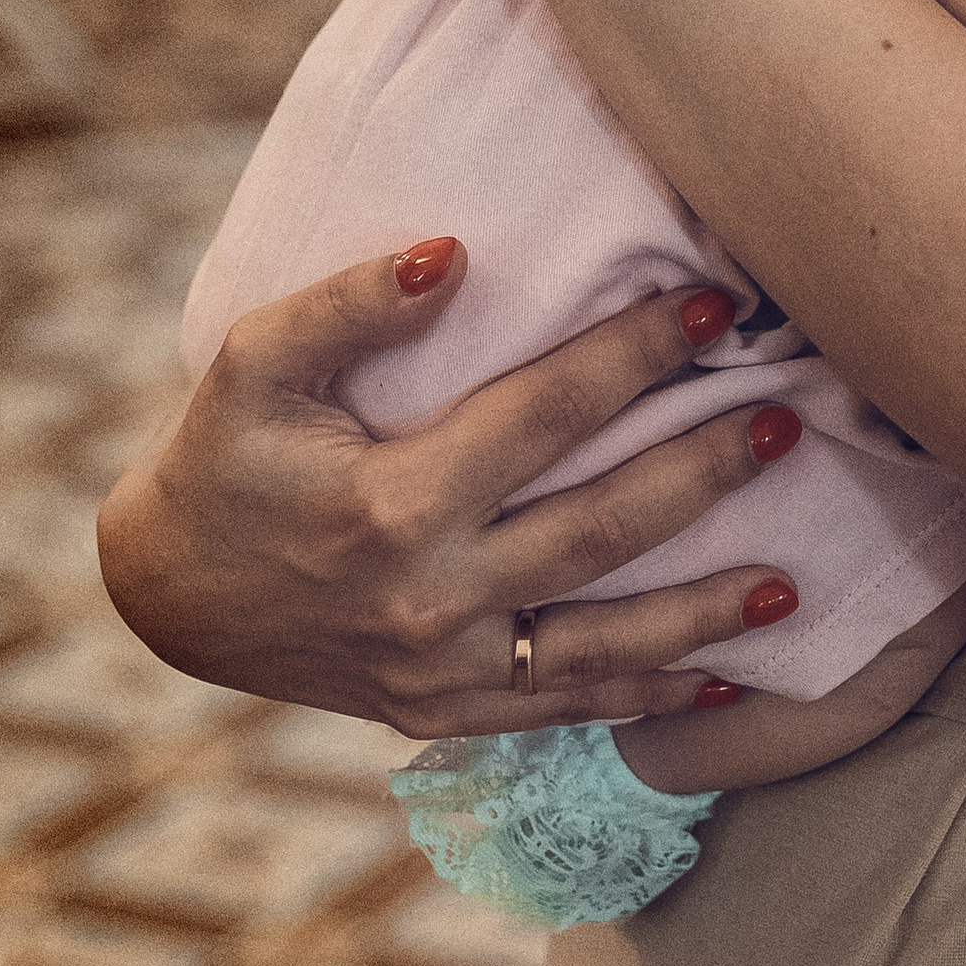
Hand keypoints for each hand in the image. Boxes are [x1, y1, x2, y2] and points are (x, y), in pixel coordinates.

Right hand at [95, 243, 804, 739]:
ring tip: (792, 583)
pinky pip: (568, 708)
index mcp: (391, 502)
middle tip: (789, 422)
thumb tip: (453, 255)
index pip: (546, 416)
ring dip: (705, 612)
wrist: (174, 597)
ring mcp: (445, 667)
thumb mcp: (254, 364)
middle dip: (704, 473)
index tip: (718, 310)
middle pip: (602, 529)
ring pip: (604, 642)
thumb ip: (349, 305)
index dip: (636, 357)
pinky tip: (726, 676)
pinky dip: (651, 700)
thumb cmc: (226, 456)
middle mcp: (431, 595)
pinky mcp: (449, 710)